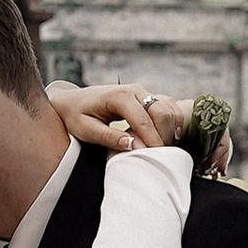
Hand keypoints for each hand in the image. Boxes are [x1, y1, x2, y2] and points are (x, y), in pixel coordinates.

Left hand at [47, 79, 172, 154]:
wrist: (73, 100)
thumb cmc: (76, 115)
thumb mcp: (86, 129)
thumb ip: (108, 137)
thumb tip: (131, 144)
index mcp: (119, 96)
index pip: (144, 120)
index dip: (152, 141)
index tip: (154, 158)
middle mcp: (135, 90)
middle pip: (162, 113)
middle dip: (164, 136)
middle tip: (159, 156)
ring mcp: (143, 92)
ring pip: (169, 109)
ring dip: (171, 130)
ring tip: (162, 149)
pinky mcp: (148, 96)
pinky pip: (170, 107)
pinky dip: (173, 123)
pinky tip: (168, 138)